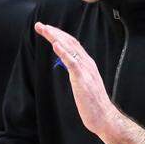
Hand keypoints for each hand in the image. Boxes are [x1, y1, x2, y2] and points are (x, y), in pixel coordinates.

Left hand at [34, 22, 115, 136]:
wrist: (104, 117)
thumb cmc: (93, 104)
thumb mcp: (82, 84)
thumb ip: (75, 72)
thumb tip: (64, 63)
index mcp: (87, 64)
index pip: (72, 44)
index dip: (59, 35)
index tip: (47, 29)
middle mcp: (87, 64)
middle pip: (70, 42)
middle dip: (54, 32)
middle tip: (40, 25)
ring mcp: (86, 71)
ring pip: (70, 49)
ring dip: (56, 38)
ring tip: (45, 29)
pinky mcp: (83, 79)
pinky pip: (73, 63)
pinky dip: (64, 52)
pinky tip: (56, 45)